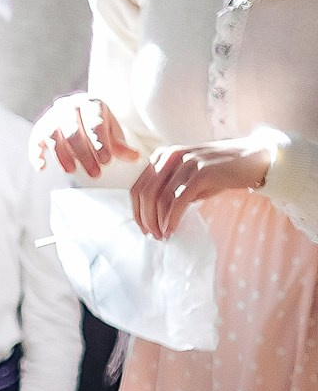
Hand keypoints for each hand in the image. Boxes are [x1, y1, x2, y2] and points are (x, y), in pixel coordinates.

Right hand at [31, 94, 139, 178]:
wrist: (79, 115)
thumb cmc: (98, 127)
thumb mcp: (111, 132)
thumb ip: (120, 146)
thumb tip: (135, 158)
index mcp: (90, 104)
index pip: (94, 123)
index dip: (100, 143)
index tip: (107, 161)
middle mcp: (68, 107)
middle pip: (73, 131)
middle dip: (84, 154)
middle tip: (95, 173)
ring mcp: (52, 117)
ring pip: (53, 136)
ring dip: (62, 156)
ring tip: (72, 172)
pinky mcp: (39, 129)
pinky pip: (35, 141)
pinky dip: (36, 155)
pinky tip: (41, 168)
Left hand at [129, 138, 274, 238]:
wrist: (254, 158)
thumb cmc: (219, 172)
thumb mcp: (188, 177)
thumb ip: (169, 189)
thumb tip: (151, 217)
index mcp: (162, 156)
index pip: (138, 186)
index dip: (137, 211)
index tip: (143, 228)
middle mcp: (170, 156)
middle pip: (145, 194)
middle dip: (145, 219)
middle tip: (152, 235)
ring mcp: (186, 162)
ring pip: (159, 198)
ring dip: (158, 222)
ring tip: (163, 235)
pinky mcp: (202, 172)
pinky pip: (178, 201)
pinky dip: (172, 219)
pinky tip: (172, 229)